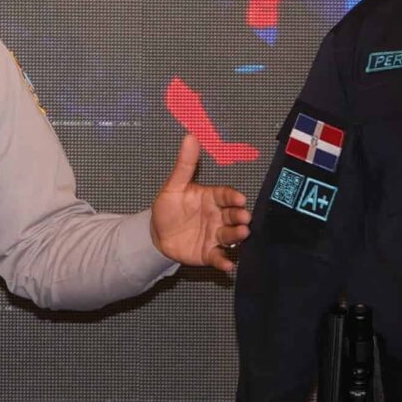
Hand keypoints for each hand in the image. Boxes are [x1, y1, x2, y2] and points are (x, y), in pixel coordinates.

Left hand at [149, 135, 252, 274]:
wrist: (157, 235)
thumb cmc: (169, 208)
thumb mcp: (174, 186)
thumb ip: (184, 164)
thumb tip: (190, 136)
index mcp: (212, 198)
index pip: (226, 195)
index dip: (233, 197)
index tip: (239, 198)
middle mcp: (218, 216)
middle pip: (233, 215)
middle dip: (240, 217)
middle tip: (245, 218)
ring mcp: (215, 235)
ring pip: (230, 235)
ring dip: (237, 235)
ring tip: (242, 235)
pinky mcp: (209, 253)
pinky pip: (219, 257)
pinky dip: (224, 261)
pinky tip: (227, 265)